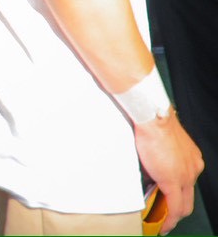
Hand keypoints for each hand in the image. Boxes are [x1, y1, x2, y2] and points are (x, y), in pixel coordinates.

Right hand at [135, 111, 203, 233]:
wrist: (152, 116)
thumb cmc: (153, 121)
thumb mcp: (160, 143)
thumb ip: (158, 159)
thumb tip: (149, 172)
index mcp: (191, 158)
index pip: (188, 185)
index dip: (178, 196)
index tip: (168, 201)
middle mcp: (193, 168)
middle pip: (189, 198)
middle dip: (176, 210)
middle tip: (164, 217)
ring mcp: (186, 176)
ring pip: (184, 205)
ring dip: (172, 215)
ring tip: (161, 221)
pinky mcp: (174, 182)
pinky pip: (175, 208)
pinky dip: (170, 219)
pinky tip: (163, 225)